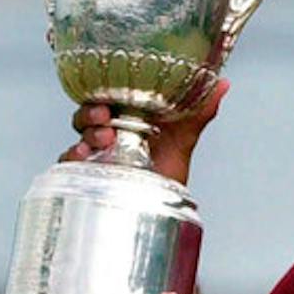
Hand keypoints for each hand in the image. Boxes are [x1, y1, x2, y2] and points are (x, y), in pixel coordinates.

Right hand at [61, 79, 229, 184]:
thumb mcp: (184, 138)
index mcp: (124, 117)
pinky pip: (70, 163)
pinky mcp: (87, 175)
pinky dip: (72, 157)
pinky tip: (84, 157)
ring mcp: (95, 155)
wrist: (165, 210)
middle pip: (86, 114)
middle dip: (90, 112)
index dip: (104, 92)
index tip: (112, 95)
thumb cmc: (169, 170)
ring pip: (78, 136)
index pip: (106, 96)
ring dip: (86, 133)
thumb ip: (199, 111)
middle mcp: (106, 133)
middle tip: (103, 117)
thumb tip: (224, 83)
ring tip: (102, 139)